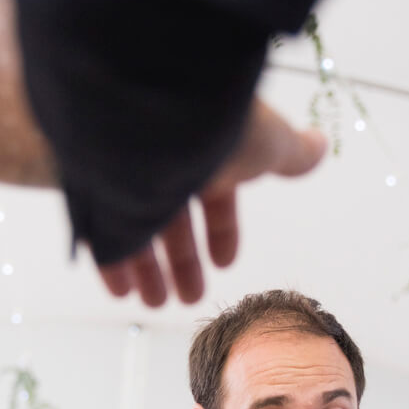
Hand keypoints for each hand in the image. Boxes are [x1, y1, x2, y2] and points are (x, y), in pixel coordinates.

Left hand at [96, 100, 326, 306]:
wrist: (143, 104)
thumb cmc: (211, 124)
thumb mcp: (266, 142)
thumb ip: (291, 153)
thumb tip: (319, 145)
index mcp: (206, 154)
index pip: (216, 200)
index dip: (221, 233)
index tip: (225, 263)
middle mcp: (163, 164)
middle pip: (173, 223)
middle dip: (183, 263)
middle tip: (187, 299)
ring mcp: (124, 179)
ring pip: (136, 234)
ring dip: (149, 273)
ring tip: (156, 305)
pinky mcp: (89, 193)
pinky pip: (100, 238)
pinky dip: (113, 267)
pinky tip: (122, 293)